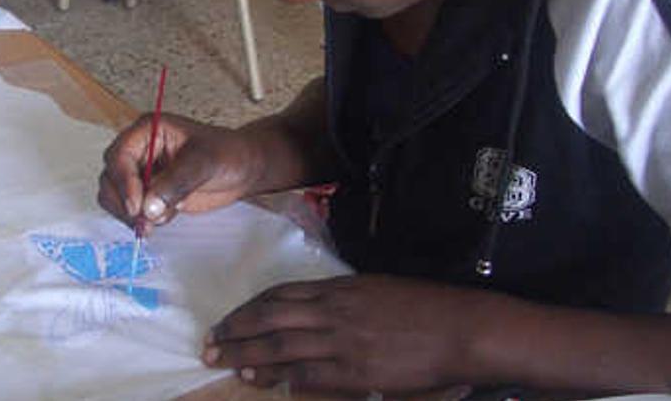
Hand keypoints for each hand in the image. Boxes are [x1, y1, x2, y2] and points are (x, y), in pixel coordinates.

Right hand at [97, 113, 264, 232]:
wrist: (244, 169)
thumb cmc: (228, 152)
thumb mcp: (204, 161)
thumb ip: (176, 182)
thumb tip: (149, 205)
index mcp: (148, 130)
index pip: (120, 155)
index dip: (124, 181)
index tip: (137, 204)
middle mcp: (140, 151)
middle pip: (111, 178)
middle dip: (124, 201)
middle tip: (144, 219)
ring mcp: (143, 174)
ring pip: (116, 197)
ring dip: (132, 214)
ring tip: (162, 217)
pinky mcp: (150, 194)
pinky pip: (132, 210)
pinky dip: (143, 219)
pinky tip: (167, 216)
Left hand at [201, 275, 485, 397]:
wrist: (461, 328)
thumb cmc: (425, 308)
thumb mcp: (377, 291)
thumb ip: (342, 301)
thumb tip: (312, 312)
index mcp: (339, 289)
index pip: (279, 296)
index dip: (248, 309)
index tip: (228, 320)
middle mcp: (333, 311)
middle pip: (269, 319)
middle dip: (234, 331)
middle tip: (208, 344)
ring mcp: (343, 342)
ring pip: (280, 347)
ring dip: (247, 356)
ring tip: (222, 363)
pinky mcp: (356, 371)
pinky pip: (309, 374)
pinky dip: (282, 377)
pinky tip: (263, 381)